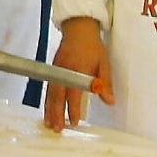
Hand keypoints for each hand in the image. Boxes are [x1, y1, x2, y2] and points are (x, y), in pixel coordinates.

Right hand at [43, 17, 114, 132]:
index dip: (73, 108)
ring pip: (50, 93)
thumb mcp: (104, 63)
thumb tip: (109, 102)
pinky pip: (48, 87)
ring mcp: (56, 70)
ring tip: (49, 124)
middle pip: (57, 95)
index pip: (73, 93)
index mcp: (78, 69)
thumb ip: (105, 83)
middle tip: (57, 129)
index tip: (74, 122)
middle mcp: (64, 71)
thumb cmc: (93, 46)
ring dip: (49, 109)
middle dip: (56, 113)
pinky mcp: (53, 69)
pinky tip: (47, 110)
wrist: (79, 28)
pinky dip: (47, 100)